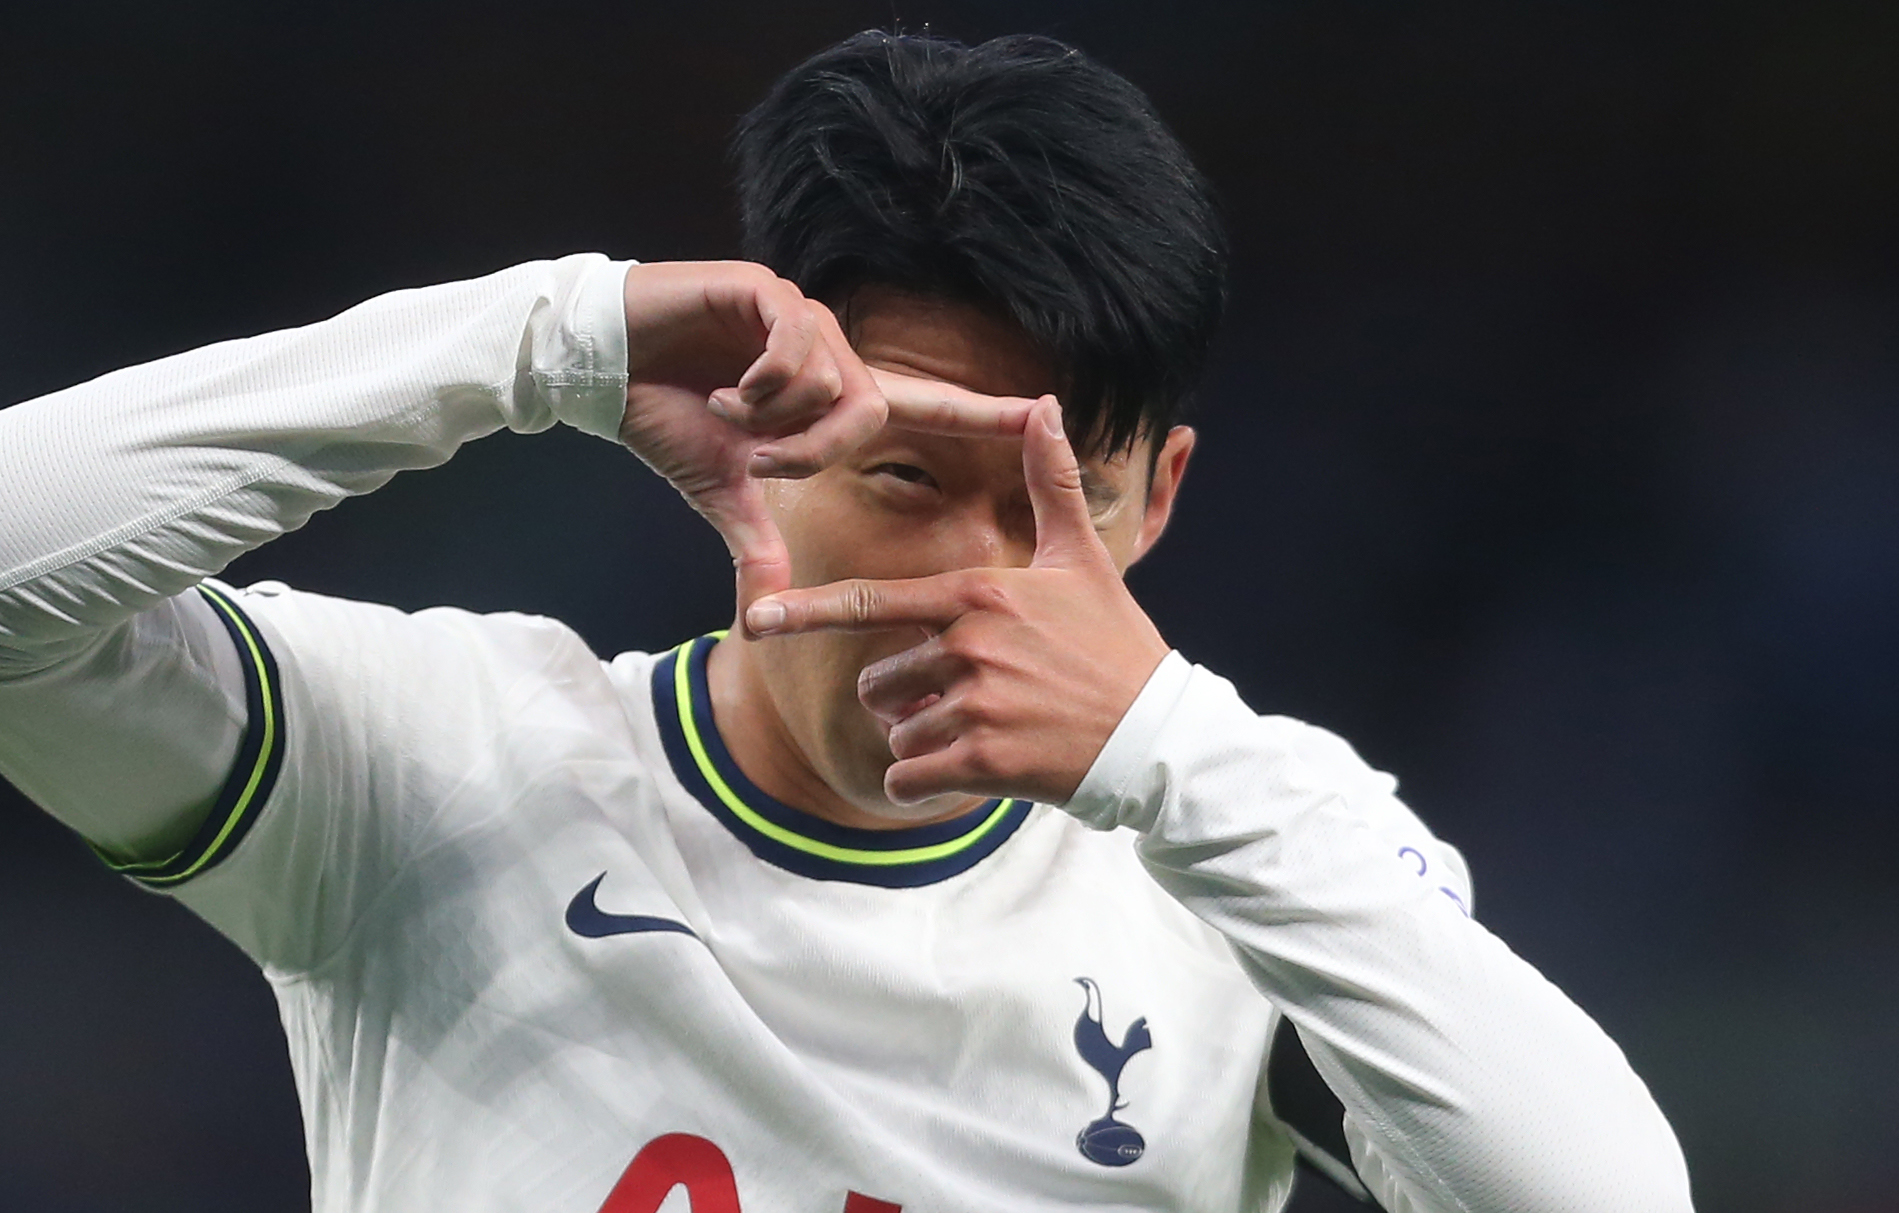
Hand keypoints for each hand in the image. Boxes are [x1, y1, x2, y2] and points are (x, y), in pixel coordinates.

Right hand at [616, 261, 1038, 625]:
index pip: (927, 404)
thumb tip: (767, 610)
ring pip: (835, 381)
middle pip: (871, 409)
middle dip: (813, 449)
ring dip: (778, 416)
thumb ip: (757, 541)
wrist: (602, 367)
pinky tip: (722, 386)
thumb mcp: (721, 491)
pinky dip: (760, 382)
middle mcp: (830, 351)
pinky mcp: (765, 291)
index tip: (1044, 413)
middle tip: (758, 457)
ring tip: (728, 411)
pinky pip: (796, 346)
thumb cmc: (665, 419)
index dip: (984, 412)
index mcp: (831, 394)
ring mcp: (800, 318)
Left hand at [742, 398, 1171, 805]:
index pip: (872, 601)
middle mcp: (969, 646)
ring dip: (924, 742)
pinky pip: (909, 780)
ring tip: (986, 733)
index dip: (808, 611)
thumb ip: (1051, 482)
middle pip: (878, 682)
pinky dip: (923, 786)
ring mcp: (975, 705)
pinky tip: (968, 774)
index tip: (757, 618)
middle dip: (905, 699)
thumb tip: (1046, 404)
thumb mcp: (1084, 559)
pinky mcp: (984, 763)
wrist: (1157, 736)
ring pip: (897, 733)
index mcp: (978, 595)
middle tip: (965, 702)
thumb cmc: (1117, 645)